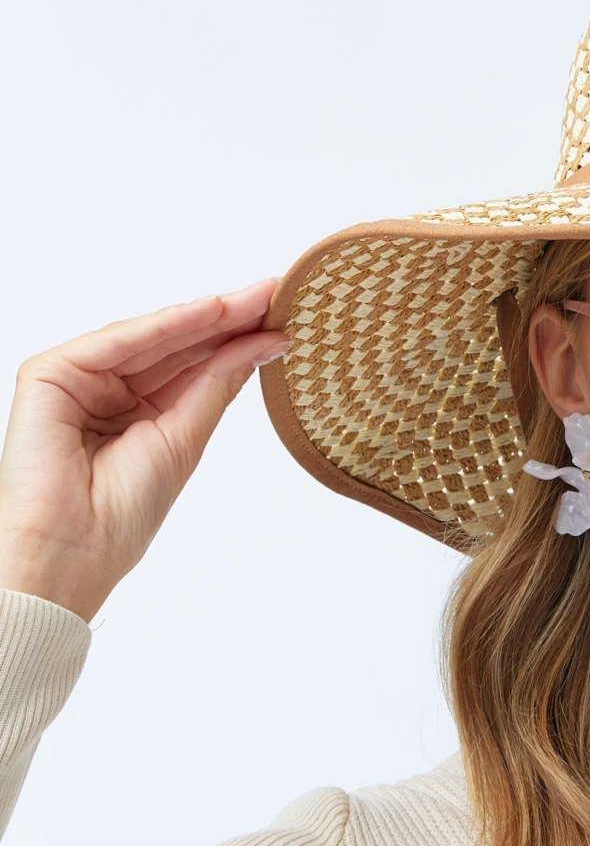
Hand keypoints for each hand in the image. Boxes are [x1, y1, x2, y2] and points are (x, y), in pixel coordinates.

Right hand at [0, 281, 287, 620]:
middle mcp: (110, 392)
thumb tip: (262, 344)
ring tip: (257, 300)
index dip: (238, 341)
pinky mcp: (50, 375)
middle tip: (278, 295)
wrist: (70, 550)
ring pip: (152, 338)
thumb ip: (218, 384)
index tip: (283, 320)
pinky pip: (117, 342)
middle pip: (177, 346)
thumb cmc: (120, 515)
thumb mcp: (187, 438)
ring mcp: (80, 381)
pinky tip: (210, 312)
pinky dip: (165, 326)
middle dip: (229, 320)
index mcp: (141, 414)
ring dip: (206, 316)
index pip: (195, 366)